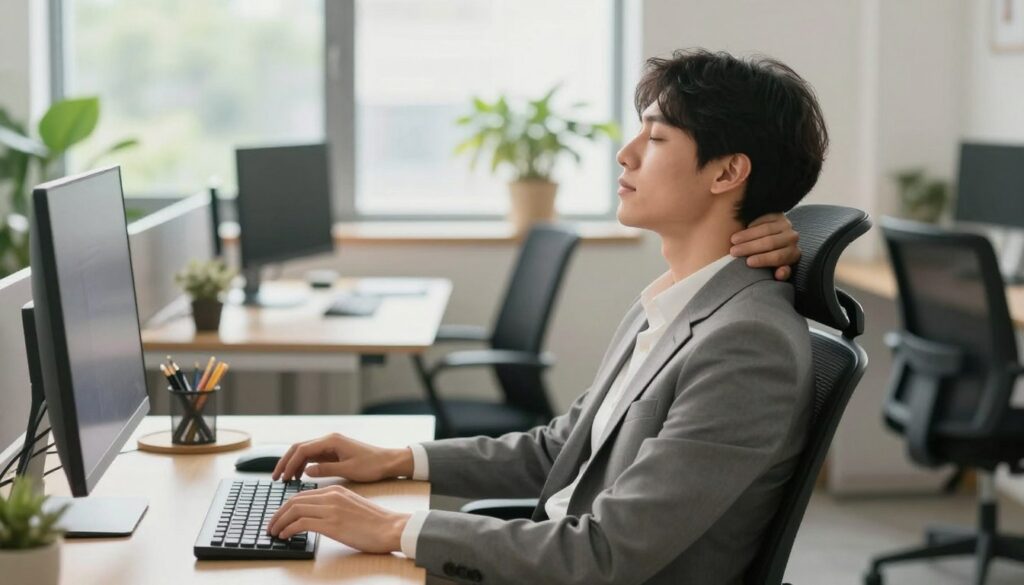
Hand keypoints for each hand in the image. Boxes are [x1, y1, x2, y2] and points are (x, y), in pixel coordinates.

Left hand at [267, 484, 409, 553]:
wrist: (391, 528)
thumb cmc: (375, 522)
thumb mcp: (352, 507)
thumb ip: (334, 506)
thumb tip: (317, 517)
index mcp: (336, 490)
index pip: (303, 495)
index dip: (286, 507)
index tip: (279, 517)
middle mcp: (331, 496)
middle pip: (294, 500)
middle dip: (278, 514)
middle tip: (271, 525)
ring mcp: (331, 509)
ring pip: (294, 510)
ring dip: (279, 522)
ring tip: (274, 532)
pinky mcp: (332, 524)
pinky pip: (301, 523)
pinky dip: (289, 529)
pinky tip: (286, 536)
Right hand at [271, 433, 413, 482]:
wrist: (388, 461)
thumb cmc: (372, 465)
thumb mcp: (349, 470)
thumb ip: (326, 469)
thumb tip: (306, 471)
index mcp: (332, 441)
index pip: (302, 450)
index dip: (289, 463)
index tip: (281, 477)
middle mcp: (329, 440)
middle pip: (299, 448)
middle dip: (286, 462)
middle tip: (276, 478)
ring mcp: (331, 446)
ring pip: (305, 452)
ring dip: (293, 464)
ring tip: (286, 480)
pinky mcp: (333, 452)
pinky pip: (313, 457)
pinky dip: (303, 465)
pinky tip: (300, 477)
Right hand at [730, 213, 801, 280]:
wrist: (776, 238)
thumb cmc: (771, 258)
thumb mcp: (776, 269)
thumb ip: (779, 273)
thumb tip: (780, 274)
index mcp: (793, 254)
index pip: (778, 257)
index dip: (763, 260)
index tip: (748, 262)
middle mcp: (792, 238)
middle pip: (770, 243)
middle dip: (750, 247)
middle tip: (734, 251)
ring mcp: (786, 224)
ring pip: (765, 229)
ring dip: (747, 235)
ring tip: (733, 240)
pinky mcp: (778, 215)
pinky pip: (764, 218)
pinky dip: (752, 223)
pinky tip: (741, 228)